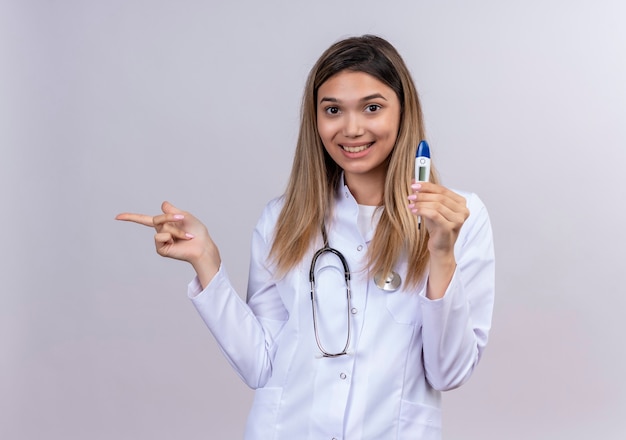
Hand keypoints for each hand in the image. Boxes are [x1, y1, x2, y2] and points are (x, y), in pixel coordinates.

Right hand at [115, 201, 220, 287]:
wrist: (203, 245)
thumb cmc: (197, 231)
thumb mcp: (185, 216)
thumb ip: (172, 210)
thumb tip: (162, 204)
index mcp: (164, 224)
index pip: (144, 220)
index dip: (130, 217)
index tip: (117, 217)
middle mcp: (160, 232)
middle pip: (157, 219)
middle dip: (170, 217)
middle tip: (183, 219)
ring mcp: (160, 242)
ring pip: (161, 227)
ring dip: (175, 229)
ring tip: (185, 236)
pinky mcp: (161, 250)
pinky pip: (161, 237)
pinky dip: (172, 236)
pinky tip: (179, 241)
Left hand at [407, 182, 468, 298]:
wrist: (440, 248)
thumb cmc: (437, 228)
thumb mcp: (432, 208)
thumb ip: (427, 195)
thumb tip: (414, 180)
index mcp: (461, 203)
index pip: (443, 190)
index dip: (428, 186)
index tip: (414, 184)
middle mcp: (463, 210)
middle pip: (440, 196)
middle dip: (423, 194)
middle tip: (410, 195)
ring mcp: (458, 220)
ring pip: (437, 204)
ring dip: (421, 202)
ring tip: (410, 204)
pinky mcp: (450, 227)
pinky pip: (434, 214)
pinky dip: (422, 210)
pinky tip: (413, 210)